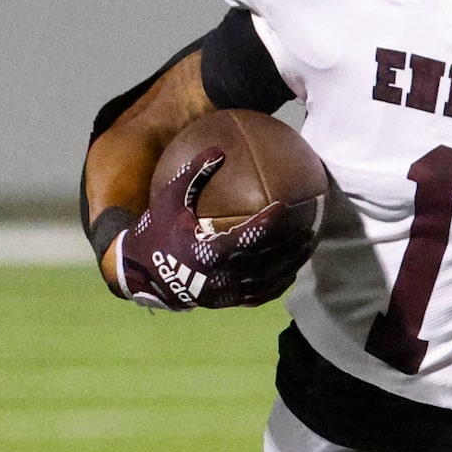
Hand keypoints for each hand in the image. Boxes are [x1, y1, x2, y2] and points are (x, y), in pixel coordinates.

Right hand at [117, 150, 316, 310]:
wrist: (142, 274)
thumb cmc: (156, 231)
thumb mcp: (168, 199)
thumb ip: (193, 174)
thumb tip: (219, 148)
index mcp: (206, 251)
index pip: (247, 236)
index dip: (269, 222)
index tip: (286, 205)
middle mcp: (220, 276)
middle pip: (267, 259)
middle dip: (291, 242)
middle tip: (310, 224)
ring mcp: (226, 293)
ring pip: (269, 279)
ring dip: (292, 261)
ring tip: (309, 243)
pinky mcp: (228, 303)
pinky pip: (262, 294)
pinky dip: (280, 281)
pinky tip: (293, 268)